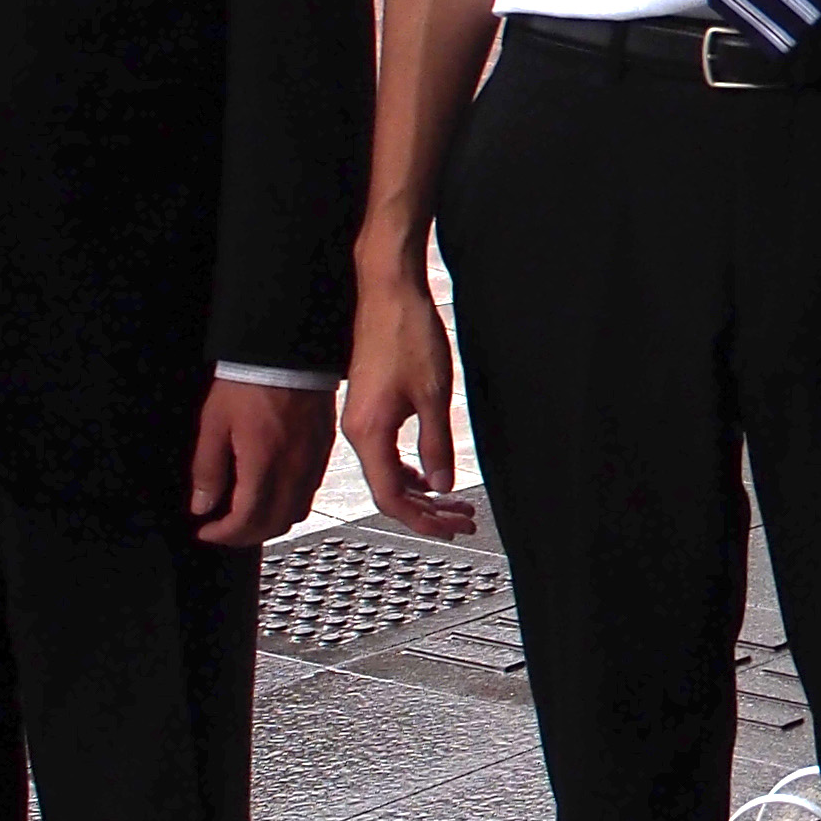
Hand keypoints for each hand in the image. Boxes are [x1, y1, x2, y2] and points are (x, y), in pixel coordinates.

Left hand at [189, 378, 330, 549]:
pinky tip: (273, 491)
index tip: (207, 531)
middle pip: (275, 525)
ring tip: (247, 514)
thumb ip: (208, 470)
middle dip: (245, 536)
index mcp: (264, 465)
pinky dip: (289, 504)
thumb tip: (203, 504)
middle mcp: (294, 469)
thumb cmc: (253, 381)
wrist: (288, 352)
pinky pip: (310, 492)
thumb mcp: (214, 424)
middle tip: (224, 530)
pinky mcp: (324, 451)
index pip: (247, 521)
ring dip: (270, 522)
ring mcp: (313, 462)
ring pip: (296, 513)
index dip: (223, 535)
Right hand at [343, 263, 472, 537]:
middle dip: (428, 511)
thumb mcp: (434, 395)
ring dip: (422, 491)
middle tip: (462, 520)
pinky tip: (429, 474)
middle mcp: (358, 431)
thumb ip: (436, 444)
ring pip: (388, 472)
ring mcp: (361, 419)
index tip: (450, 527)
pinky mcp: (368, 407)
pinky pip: (385, 452)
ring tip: (454, 502)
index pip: (391, 497)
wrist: (387, 293)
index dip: (422, 519)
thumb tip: (441, 483)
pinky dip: (409, 469)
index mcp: (369, 433)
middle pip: (390, 491)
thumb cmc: (407, 335)